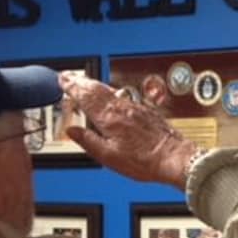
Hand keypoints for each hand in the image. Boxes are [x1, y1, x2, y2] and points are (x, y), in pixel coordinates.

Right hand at [58, 71, 197, 189]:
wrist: (175, 158)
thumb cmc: (145, 161)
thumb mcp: (109, 157)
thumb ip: (88, 141)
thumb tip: (71, 131)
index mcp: (109, 119)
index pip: (85, 97)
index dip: (72, 87)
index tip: (62, 79)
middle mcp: (122, 109)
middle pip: (96, 89)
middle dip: (80, 81)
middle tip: (69, 76)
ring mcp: (135, 108)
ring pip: (109, 90)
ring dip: (94, 84)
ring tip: (84, 83)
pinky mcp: (146, 111)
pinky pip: (123, 96)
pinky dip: (110, 92)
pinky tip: (111, 95)